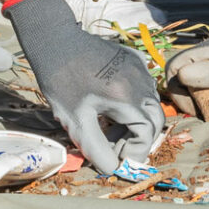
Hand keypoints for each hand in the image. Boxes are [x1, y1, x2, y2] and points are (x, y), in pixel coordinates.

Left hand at [6, 0, 164, 173]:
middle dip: (138, 139)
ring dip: (134, 122)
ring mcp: (139, 67)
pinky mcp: (132, 58)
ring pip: (148, 103)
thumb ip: (97, 149)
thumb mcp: (76, 121)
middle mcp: (141, 81)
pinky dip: (132, 103)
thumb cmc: (61, 82)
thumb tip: (112, 169)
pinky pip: (142, 86)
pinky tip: (109, 107)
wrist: (54, 40)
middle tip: (115, 148)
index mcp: (128, 98)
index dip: (135, 152)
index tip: (118, 161)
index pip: (146, 133)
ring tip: (108, 129)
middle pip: (153, 119)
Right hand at [164, 34, 208, 103]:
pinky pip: (205, 83)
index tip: (192, 109)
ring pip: (192, 80)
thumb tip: (180, 75)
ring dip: (197, 97)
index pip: (175, 65)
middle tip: (203, 114)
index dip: (176, 89)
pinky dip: (208, 95)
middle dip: (186, 95)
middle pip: (181, 74)